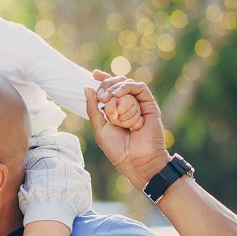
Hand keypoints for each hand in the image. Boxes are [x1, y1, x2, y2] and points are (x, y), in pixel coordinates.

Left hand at [85, 70, 170, 188]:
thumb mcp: (99, 128)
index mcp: (116, 110)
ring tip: (107, 99)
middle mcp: (128, 105)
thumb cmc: (118, 149)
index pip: (110, 89)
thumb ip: (93, 108)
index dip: (103, 79)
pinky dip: (127, 88)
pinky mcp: (149, 105)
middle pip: (118, 84)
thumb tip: (87, 88)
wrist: (136, 160)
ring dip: (115, 89)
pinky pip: (139, 88)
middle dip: (106, 85)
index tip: (93, 75)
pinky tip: (117, 95)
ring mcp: (139, 105)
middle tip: (101, 96)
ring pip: (127, 84)